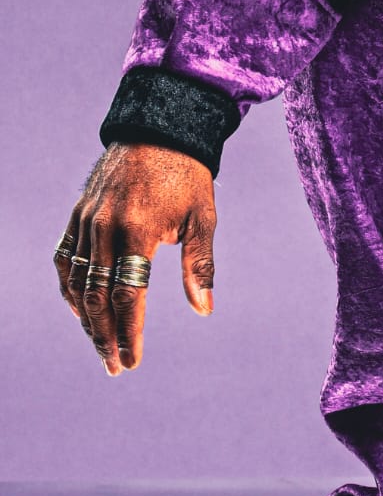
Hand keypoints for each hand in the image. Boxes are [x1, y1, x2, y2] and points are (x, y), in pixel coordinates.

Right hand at [53, 143, 216, 374]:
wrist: (160, 128)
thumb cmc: (188, 175)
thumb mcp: (202, 217)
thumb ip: (199, 265)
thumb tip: (203, 310)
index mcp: (138, 229)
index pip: (129, 295)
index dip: (129, 333)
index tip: (132, 361)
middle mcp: (105, 227)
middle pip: (98, 297)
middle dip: (105, 336)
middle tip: (114, 366)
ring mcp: (87, 220)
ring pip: (78, 282)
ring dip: (87, 319)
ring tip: (100, 345)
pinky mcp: (78, 214)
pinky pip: (66, 258)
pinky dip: (70, 287)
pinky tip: (81, 310)